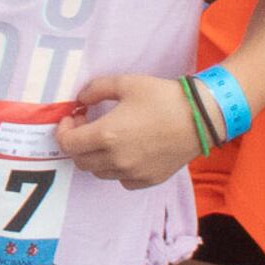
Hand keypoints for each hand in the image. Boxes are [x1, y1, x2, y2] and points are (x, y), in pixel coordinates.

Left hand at [55, 71, 210, 185]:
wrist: (201, 117)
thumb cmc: (163, 98)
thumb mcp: (125, 83)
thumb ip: (95, 90)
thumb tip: (80, 100)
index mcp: (107, 135)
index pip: (68, 144)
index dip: (63, 130)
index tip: (73, 118)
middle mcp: (117, 159)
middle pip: (80, 161)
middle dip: (77, 143)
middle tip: (86, 125)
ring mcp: (134, 173)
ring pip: (99, 172)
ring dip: (95, 157)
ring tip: (106, 138)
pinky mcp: (150, 180)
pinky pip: (122, 180)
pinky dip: (117, 169)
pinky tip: (126, 152)